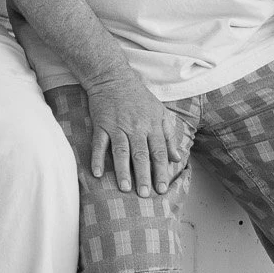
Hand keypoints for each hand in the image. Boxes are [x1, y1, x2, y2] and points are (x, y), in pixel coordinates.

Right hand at [82, 65, 190, 197]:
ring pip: (121, 151)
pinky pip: (99, 144)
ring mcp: (117, 126)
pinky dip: (97, 158)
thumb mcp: (160, 113)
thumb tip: (177, 158)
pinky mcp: (101, 124)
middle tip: (144, 195)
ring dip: (122, 171)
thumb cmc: (139, 97)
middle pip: (141, 155)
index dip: (161, 171)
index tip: (162, 188)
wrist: (114, 78)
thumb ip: (169, 136)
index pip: (159, 152)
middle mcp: (136, 127)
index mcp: (152, 125)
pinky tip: (97, 173)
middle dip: (143, 176)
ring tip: (125, 188)